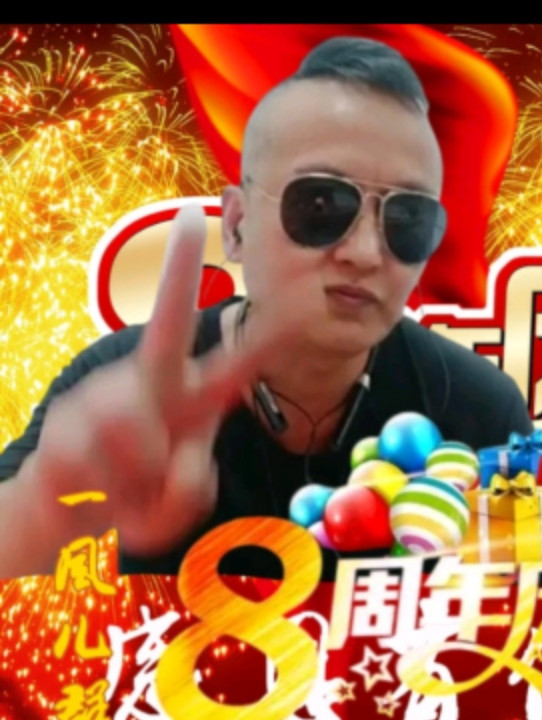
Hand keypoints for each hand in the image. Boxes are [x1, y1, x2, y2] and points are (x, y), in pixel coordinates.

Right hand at [30, 205, 282, 556]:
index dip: (246, 328)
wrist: (68, 514)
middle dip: (179, 271)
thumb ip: (190, 485)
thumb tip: (166, 459)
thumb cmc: (137, 491)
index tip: (248, 265)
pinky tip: (100, 494)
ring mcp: (100, 402)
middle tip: (192, 215)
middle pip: (166, 326)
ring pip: (138, 435)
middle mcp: (144, 385)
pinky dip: (114, 502)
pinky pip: (105, 474)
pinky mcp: (61, 431)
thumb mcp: (178, 498)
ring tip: (129, 488)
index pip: (220, 356)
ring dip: (142, 480)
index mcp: (183, 398)